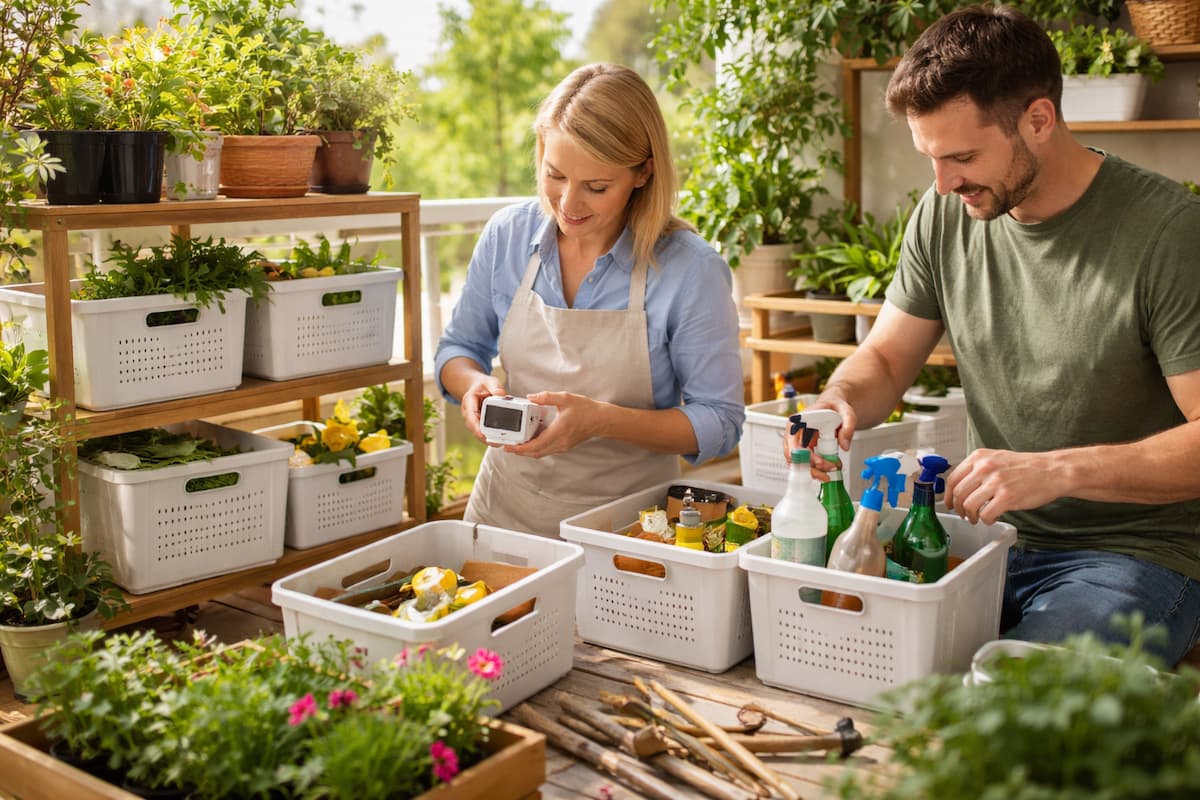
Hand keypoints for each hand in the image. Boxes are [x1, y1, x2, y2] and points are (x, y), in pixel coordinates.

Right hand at [460, 377, 506, 444]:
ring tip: (499, 443)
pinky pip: (481, 430)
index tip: (482, 434)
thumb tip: (501, 394)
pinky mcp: (477, 422)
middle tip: (495, 442)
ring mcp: (472, 418)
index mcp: (469, 401)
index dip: (476, 426)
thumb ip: (495, 387)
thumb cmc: (483, 385)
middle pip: (473, 427)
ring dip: (486, 438)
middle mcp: (468, 411)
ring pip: (477, 431)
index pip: (471, 415)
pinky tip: (498, 440)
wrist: (477, 386)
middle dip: (483, 436)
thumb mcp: (490, 382)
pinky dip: (488, 436)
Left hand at [504, 390, 601, 457]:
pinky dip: (537, 447)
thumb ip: (546, 397)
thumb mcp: (565, 398)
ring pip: (541, 453)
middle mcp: (560, 442)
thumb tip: (530, 397)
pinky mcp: (564, 445)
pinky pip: (547, 450)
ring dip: (528, 450)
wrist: (601, 420)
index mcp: (558, 431)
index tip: (510, 446)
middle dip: (520, 451)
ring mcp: (563, 446)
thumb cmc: (586, 409)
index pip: (536, 445)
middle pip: (535, 453)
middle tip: (508, 446)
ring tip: (517, 442)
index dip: (520, 448)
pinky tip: (532, 437)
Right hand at [782, 396, 859, 479]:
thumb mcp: (846, 413)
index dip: (804, 455)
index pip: (793, 442)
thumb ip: (847, 427)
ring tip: (833, 468)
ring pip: (799, 464)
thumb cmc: (835, 407)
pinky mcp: (805, 450)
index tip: (820, 462)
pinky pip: (806, 464)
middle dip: (812, 467)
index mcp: (798, 420)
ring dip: (816, 471)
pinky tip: (831, 466)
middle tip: (830, 469)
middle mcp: (794, 433)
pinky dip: (818, 469)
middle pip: (794, 457)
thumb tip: (844, 445)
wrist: (834, 407)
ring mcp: (798, 442)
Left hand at [944, 448, 1065, 524]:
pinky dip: (986, 520)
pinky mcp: (1007, 497)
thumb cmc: (1026, 467)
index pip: (952, 479)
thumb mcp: (997, 459)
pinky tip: (992, 518)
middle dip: (958, 508)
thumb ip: (977, 469)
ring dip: (971, 516)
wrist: (1053, 470)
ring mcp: (996, 482)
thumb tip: (960, 486)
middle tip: (964, 515)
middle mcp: (985, 467)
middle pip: (958, 494)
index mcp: (979, 457)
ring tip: (977, 519)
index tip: (949, 504)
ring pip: (968, 505)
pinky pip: (985, 514)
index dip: (947, 496)